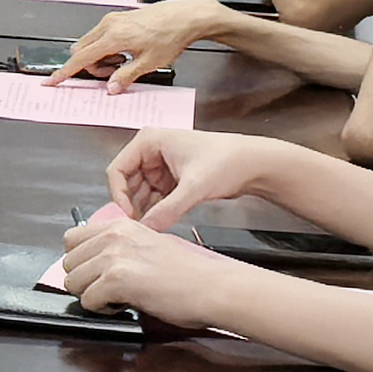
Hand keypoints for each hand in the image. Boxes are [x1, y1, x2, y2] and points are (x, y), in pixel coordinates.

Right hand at [49, 0, 222, 90]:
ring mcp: (113, 19)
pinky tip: (126, 53)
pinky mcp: (120, 17)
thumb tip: (111, 88)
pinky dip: (105, 48)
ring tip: (123, 64)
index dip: (66, 72)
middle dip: (90, 67)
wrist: (185, 16)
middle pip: (82, 50)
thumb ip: (126, 76)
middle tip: (111, 76)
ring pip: (91, 42)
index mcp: (113, 37)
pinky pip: (101, 35)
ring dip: (99, 58)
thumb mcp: (150, 63)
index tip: (53, 80)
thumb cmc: (171, 37)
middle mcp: (108, 25)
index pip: (81, 58)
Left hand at [62, 215, 243, 327]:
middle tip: (110, 289)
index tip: (97, 272)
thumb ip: (119, 248)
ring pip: (73, 283)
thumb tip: (94, 262)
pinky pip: (88, 301)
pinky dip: (102, 310)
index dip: (82, 261)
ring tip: (117, 297)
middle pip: (69, 263)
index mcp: (120, 225)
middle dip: (85, 280)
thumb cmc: (190, 273)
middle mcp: (113, 237)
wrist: (211, 287)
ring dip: (92, 295)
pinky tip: (123, 305)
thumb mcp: (148, 245)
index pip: (72, 239)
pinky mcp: (115, 280)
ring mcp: (113, 257)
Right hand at [104, 126, 282, 227]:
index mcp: (149, 141)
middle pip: (128, 183)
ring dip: (145, 210)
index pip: (117, 170)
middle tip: (138, 229)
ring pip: (141, 193)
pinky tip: (161, 223)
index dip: (119, 195)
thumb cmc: (226, 162)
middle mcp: (151, 151)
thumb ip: (168, 209)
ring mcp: (161, 166)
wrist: (254, 164)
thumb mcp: (194, 187)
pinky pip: (155, 198)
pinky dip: (157, 211)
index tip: (127, 217)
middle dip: (133, 205)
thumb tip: (146, 230)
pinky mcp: (173, 179)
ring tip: (150, 229)